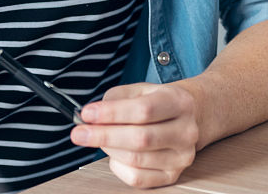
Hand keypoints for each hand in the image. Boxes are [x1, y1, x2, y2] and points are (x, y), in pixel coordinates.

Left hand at [70, 82, 201, 188]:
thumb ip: (115, 98)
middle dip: (103, 136)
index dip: (112, 113)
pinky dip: (118, 166)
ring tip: (98, 138)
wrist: (188, 118)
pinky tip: (115, 154)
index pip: (143, 110)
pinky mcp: (173, 175)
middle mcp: (185, 131)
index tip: (86, 114)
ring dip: (109, 149)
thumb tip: (91, 116)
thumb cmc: (157, 102)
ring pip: (136, 159)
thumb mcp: (139, 89)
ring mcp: (182, 157)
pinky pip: (138, 178)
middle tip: (78, 133)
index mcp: (178, 102)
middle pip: (140, 138)